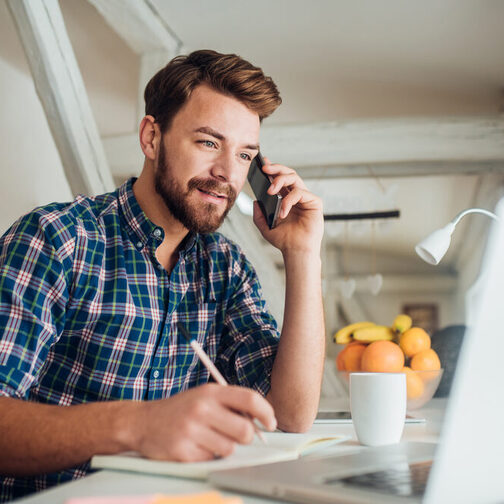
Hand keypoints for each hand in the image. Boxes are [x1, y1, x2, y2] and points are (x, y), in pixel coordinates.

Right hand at [132, 384, 276, 461]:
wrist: (143, 422)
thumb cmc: (181, 409)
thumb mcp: (204, 396)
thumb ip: (230, 404)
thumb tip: (260, 423)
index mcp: (211, 391)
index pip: (249, 399)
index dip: (266, 412)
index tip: (271, 423)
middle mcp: (202, 408)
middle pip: (245, 430)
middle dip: (247, 437)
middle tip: (237, 436)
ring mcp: (191, 430)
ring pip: (230, 449)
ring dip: (225, 448)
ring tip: (210, 439)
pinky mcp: (183, 451)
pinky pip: (211, 460)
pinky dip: (208, 456)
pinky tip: (195, 446)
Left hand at [253, 158, 323, 254]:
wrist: (296, 252)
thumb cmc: (284, 240)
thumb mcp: (265, 227)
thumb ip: (258, 214)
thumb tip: (255, 201)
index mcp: (287, 198)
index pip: (280, 179)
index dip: (272, 169)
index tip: (262, 163)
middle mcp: (297, 196)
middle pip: (288, 173)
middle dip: (276, 168)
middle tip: (265, 168)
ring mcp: (306, 198)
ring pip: (294, 177)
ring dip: (280, 180)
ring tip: (270, 191)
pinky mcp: (315, 202)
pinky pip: (299, 193)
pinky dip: (288, 201)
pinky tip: (283, 212)